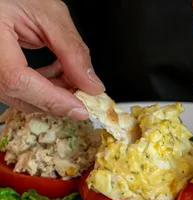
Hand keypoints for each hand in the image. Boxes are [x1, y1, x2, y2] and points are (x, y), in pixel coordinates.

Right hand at [0, 0, 104, 118]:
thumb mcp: (49, 15)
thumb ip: (72, 51)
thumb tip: (91, 85)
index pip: (18, 80)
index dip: (52, 99)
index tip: (80, 108)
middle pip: (20, 95)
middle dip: (58, 99)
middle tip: (84, 92)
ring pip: (21, 97)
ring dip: (53, 93)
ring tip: (72, 76)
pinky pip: (19, 89)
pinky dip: (43, 87)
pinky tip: (57, 73)